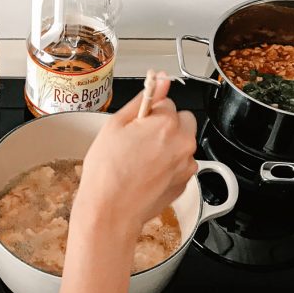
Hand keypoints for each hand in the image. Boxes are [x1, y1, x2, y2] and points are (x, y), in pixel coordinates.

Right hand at [73, 79, 197, 240]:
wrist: (111, 213)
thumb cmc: (107, 172)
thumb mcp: (115, 126)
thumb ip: (143, 100)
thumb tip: (160, 79)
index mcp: (167, 123)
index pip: (166, 102)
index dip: (148, 113)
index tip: (136, 125)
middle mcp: (183, 143)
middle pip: (182, 121)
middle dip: (166, 126)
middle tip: (140, 141)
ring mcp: (186, 166)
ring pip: (181, 144)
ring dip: (167, 147)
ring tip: (140, 162)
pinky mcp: (184, 184)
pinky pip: (179, 166)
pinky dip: (167, 167)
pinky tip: (145, 175)